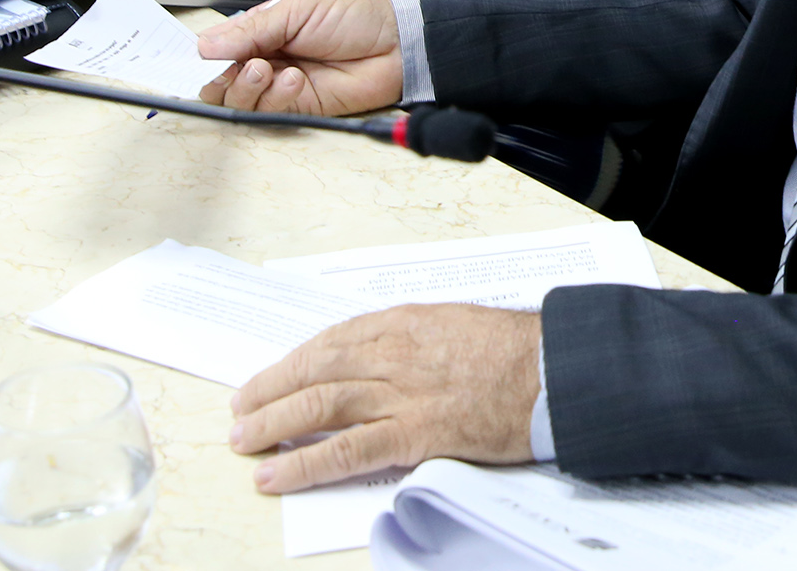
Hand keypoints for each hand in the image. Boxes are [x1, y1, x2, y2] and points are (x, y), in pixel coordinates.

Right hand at [196, 0, 402, 115]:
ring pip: (236, 100)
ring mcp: (278, 87)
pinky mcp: (296, 109)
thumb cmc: (352, 19)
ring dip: (245, 86)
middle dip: (219, 76)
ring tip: (266, 69)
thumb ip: (250, 31)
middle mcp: (264, 60)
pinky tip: (294, 79)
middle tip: (240, 64)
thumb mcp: (295, 12)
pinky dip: (272, 97)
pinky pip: (266, 112)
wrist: (395, 45)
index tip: (196, 57)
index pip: (217, 49)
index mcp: (260, 32)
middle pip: (218, 80)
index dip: (202, 56)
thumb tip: (203, 48)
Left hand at [230, 306, 540, 492]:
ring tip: (244, 441)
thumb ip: (419, 339)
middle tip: (242, 409)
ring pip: (320, 405)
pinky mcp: (415, 433)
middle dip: (272, 389)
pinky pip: (347, 451)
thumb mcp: (460, 325)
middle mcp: (396, 353)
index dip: (296, 361)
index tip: (274, 375)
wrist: (554, 369)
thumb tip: (388, 359)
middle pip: (317, 369)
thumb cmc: (518, 350)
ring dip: (274, 423)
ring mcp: (402, 393)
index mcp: (407, 322)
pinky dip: (304, 464)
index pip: (334, 340)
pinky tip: (275, 475)